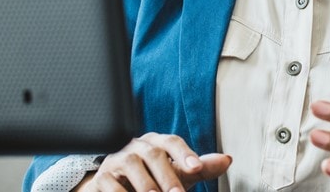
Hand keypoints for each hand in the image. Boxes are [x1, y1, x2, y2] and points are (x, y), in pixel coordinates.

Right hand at [75, 133, 231, 191]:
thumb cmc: (153, 179)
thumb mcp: (178, 175)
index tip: (196, 168)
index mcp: (157, 143)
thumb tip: (227, 160)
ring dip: (145, 184)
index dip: (184, 153)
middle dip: (167, 176)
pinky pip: (110, 182)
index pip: (172, 141)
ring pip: (131, 164)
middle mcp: (137, 146)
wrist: (118, 189)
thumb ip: (200, 168)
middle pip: (153, 154)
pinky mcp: (102, 176)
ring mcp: (117, 159)